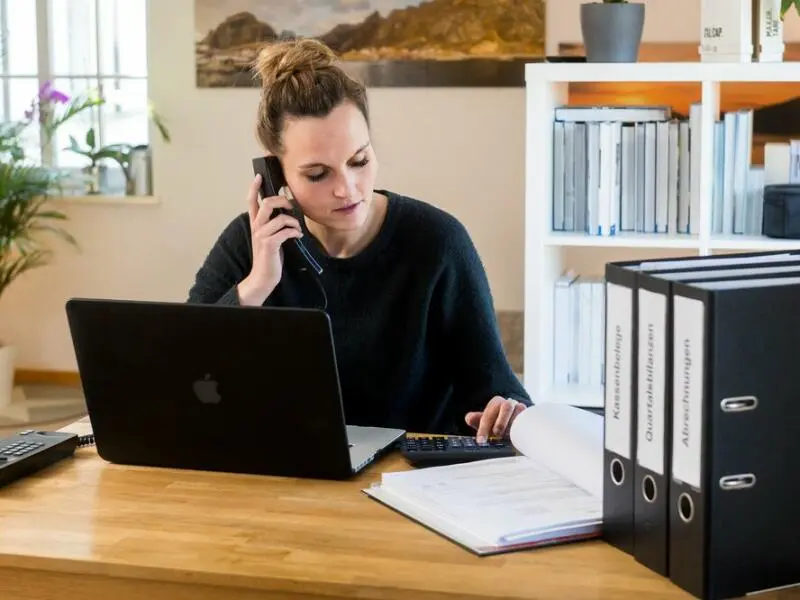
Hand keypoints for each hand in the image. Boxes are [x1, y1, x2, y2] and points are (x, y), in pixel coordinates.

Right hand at [237, 174, 302, 305]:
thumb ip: (273, 225)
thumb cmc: (269, 257)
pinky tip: (297, 236)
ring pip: (280, 218)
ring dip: (293, 221)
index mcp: (255, 224)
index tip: (259, 176)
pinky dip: (295, 232)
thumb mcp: (269, 237)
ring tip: (297, 228)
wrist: (263, 277)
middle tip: (292, 207)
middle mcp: (256, 227)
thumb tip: (287, 213)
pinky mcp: (270, 245)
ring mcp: (262, 236)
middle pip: (267, 203)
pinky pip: (285, 232)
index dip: (254, 188)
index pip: (251, 201)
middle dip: (283, 201)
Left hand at [465, 396, 525, 442]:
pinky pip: (529, 419)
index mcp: (497, 403)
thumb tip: (469, 418)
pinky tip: (518, 436)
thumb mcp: (485, 423)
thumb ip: (476, 420)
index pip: (489, 413)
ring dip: (513, 425)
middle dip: (500, 422)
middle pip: (506, 407)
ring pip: (519, 412)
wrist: (514, 425)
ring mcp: (522, 409)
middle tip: (496, 434)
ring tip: (508, 436)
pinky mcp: (531, 416)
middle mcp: (510, 403)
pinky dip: (523, 428)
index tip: (481, 440)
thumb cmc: (497, 424)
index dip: (484, 427)